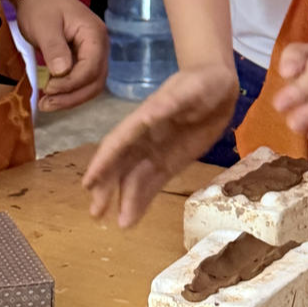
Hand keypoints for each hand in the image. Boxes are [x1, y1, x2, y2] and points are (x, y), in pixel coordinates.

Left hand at [14, 0, 108, 112]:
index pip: (91, 67)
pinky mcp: (84, 58)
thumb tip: (62, 72)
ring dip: (71, 97)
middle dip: (72, 96)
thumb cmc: (41, 7)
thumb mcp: (44, 26)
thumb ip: (54, 48)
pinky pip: (83, 80)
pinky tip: (51, 95)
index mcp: (94, 34)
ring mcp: (94, 52)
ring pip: (91, 84)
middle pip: (95, 80)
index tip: (47, 88)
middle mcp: (100, 45)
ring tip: (46, 104)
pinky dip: (69, 91)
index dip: (71, 83)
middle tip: (46, 104)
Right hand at [82, 63, 238, 227]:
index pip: (118, 141)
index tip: (88, 181)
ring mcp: (156, 152)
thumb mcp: (191, 89)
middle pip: (120, 164)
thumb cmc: (204, 82)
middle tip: (96, 212)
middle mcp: (145, 138)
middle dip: (106, 186)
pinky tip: (132, 219)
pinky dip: (142, 201)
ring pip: (134, 178)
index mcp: (145, 117)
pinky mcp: (170, 163)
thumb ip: (170, 103)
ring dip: (125, 199)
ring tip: (120, 224)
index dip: (103, 161)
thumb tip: (147, 115)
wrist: (219, 87)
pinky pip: (152, 184)